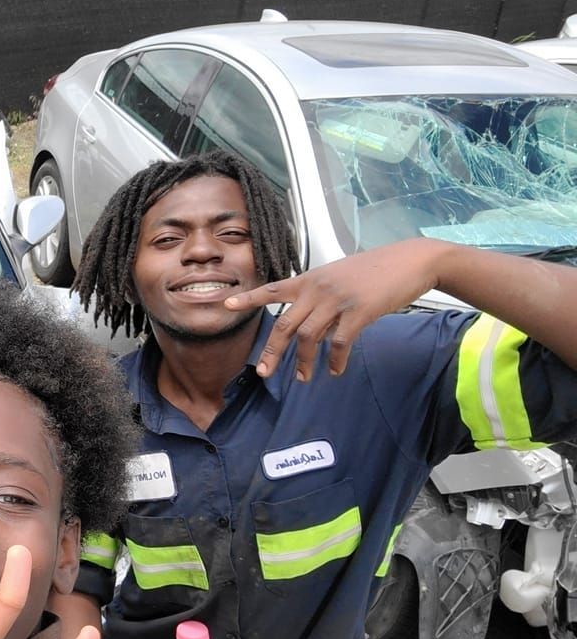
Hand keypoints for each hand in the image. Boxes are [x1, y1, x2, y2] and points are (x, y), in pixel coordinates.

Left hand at [223, 238, 444, 381]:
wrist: (412, 260)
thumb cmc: (376, 270)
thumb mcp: (340, 278)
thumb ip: (320, 299)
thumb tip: (310, 328)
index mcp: (311, 279)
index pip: (272, 289)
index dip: (249, 299)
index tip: (227, 305)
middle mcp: (318, 289)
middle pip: (285, 325)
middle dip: (273, 352)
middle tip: (265, 373)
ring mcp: (337, 300)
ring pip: (309, 338)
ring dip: (305, 362)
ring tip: (305, 378)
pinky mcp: (359, 311)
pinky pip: (339, 343)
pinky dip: (335, 361)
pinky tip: (336, 370)